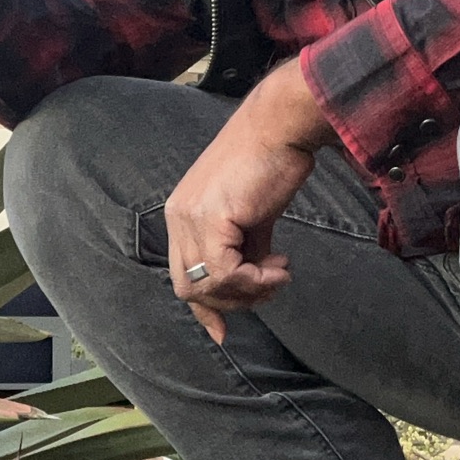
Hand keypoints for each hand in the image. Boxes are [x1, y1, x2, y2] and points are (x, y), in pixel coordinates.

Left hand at [166, 60, 337, 343]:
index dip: (204, 308)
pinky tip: (280, 267)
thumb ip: (245, 250)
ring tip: (279, 273)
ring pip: (207, 286)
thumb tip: (255, 284)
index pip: (182, 275)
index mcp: (182, 214)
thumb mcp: (253, 216)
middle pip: (189, 288)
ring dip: (249, 291)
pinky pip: (226, 274)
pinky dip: (256, 280)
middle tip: (268, 286)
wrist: (282, 127)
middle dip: (231, 301)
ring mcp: (191, 218)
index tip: (224, 332)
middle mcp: (178, 217)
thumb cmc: (272, 163)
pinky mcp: (212, 219)